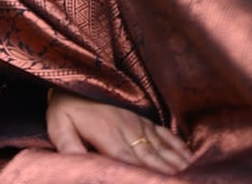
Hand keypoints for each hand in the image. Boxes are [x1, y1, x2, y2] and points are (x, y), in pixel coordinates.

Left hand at [46, 90, 193, 174]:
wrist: (76, 77)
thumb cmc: (66, 108)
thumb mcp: (59, 125)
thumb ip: (69, 146)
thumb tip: (78, 166)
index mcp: (109, 136)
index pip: (130, 162)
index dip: (145, 175)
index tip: (160, 183)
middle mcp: (128, 130)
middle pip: (152, 159)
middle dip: (168, 175)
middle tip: (186, 183)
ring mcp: (138, 123)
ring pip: (162, 148)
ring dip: (177, 164)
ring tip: (192, 176)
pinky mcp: (142, 119)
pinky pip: (164, 134)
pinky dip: (178, 147)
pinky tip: (189, 157)